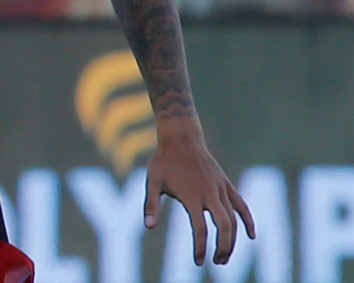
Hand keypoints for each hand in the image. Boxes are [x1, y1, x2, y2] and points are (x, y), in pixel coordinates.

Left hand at [144, 133, 255, 265]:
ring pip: (234, 219)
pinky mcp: (226, 184)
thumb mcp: (153, 181)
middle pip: (225, 227)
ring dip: (232, 240)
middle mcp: (210, 194)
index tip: (199, 261)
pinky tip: (251, 236)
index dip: (201, 248)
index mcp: (192, 197)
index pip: (201, 229)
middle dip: (224, 248)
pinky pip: (241, 205)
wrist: (181, 138)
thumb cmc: (164, 161)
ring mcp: (220, 189)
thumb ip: (151, 204)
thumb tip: (148, 226)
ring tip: (225, 256)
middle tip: (217, 262)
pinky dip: (248, 220)